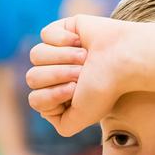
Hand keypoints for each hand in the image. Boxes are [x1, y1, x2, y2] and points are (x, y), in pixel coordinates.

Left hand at [26, 15, 135, 136]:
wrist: (122, 59)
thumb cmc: (105, 89)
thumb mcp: (81, 118)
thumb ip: (62, 125)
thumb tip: (44, 110)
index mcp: (62, 96)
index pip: (35, 100)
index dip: (54, 95)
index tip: (78, 91)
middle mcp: (58, 74)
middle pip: (32, 77)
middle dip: (59, 75)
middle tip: (84, 73)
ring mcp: (58, 52)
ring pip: (36, 55)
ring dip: (63, 57)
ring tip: (85, 57)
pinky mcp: (62, 30)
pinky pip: (45, 35)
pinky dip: (63, 39)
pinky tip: (80, 41)